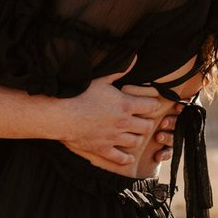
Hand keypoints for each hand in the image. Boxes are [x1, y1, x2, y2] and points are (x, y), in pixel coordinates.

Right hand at [52, 67, 180, 173]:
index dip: (154, 104)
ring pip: (136, 142)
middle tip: (145, 120)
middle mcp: (123, 123)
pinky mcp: (103, 149)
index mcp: (125, 105)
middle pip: (147, 126)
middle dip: (148, 122)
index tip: (153, 104)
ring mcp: (114, 137)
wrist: (62, 114)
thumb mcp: (101, 79)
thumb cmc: (80, 94)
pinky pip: (120, 158)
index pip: (151, 106)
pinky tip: (129, 157)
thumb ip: (120, 71)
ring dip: (138, 138)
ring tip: (136, 135)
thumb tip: (135, 59)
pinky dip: (126, 158)